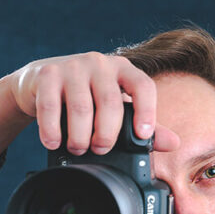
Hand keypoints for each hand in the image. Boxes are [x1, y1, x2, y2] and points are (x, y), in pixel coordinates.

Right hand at [8, 51, 179, 155]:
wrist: (41, 82)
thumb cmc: (86, 97)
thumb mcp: (116, 108)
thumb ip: (144, 125)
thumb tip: (173, 143)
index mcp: (123, 70)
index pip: (143, 86)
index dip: (147, 112)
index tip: (142, 135)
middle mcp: (100, 63)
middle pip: (110, 103)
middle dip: (106, 134)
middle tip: (100, 150)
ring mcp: (72, 66)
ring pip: (81, 108)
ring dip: (80, 137)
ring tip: (78, 149)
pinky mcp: (47, 74)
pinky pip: (50, 107)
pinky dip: (52, 130)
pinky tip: (53, 142)